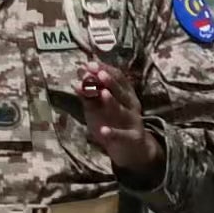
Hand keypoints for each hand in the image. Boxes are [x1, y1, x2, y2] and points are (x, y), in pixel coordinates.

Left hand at [71, 57, 151, 172]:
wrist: (132, 148)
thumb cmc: (114, 122)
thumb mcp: (101, 105)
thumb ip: (91, 90)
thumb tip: (81, 70)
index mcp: (126, 94)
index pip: (118, 78)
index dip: (105, 70)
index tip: (90, 64)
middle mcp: (131, 105)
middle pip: (121, 91)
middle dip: (110, 82)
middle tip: (98, 73)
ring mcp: (132, 121)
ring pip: (122, 110)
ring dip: (112, 102)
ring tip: (102, 93)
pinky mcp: (132, 137)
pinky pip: (122, 135)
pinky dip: (113, 133)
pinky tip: (103, 130)